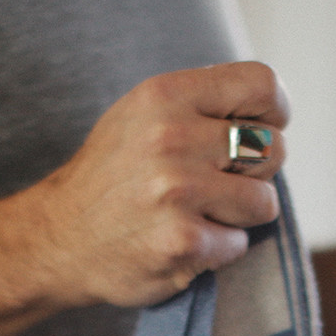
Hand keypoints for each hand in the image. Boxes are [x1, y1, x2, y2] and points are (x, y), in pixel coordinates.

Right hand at [13, 62, 289, 309]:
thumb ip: (200, 105)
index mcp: (166, 95)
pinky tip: (184, 242)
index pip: (262, 86)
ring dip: (240, 216)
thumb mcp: (144, 115)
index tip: (263, 133)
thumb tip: (270, 115)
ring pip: (264, 202)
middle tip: (218, 185)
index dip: (275, 114)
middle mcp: (171, 137)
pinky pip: (238, 243)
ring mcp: (177, 191)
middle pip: (272, 148)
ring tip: (201, 214)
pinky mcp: (182, 242)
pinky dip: (219, 249)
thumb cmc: (115, 176)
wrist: (60, 238)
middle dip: (256, 173)